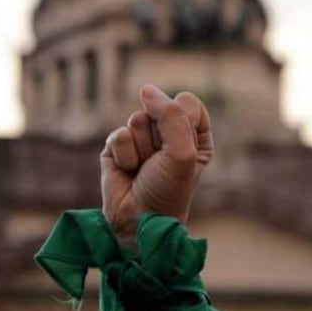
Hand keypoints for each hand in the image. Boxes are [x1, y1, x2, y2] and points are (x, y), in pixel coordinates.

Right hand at [100, 84, 213, 246]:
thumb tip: (146, 89)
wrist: (138, 220)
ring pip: (137, 119)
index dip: (182, 123)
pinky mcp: (117, 145)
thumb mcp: (182, 152)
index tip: (182, 150)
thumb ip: (169, 114)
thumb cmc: (168, 190)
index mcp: (194, 133)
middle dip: (159, 138)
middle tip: (159, 164)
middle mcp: (168, 132)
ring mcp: (141, 137)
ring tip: (143, 169)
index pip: (187, 102)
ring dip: (141, 149)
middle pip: (160, 108)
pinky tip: (127, 171)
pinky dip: (124, 156)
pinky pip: (118, 134)